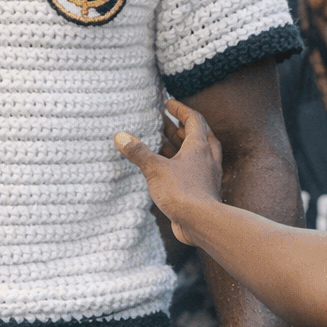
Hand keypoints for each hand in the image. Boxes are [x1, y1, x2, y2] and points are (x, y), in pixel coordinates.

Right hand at [115, 99, 224, 244]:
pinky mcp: (202, 189)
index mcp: (199, 146)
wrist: (202, 223)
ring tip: (160, 142)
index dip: (180, 109)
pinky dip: (179, 164)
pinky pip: (192, 170)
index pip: (193, 119)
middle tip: (162, 122)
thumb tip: (120, 136)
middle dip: (178, 127)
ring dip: (179, 146)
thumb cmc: (183, 192)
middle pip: (196, 134)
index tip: (168, 103)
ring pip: (195, 153)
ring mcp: (206, 174)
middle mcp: (206, 157)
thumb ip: (138, 152)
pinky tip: (165, 169)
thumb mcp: (155, 169)